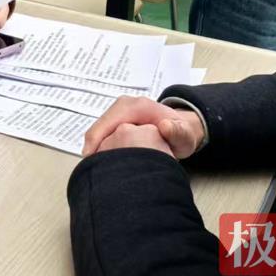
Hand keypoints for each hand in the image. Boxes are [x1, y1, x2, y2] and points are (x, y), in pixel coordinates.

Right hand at [83, 96, 204, 159]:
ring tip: (96, 169)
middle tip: (91, 169)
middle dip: (92, 148)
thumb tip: (165, 126)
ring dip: (95, 149)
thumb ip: (178, 132)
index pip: (108, 122)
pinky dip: (100, 148)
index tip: (91, 159)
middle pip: (98, 127)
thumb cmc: (181, 132)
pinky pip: (102, 134)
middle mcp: (124, 106)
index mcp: (136, 106)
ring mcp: (119, 113)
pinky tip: (103, 162)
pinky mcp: (117, 121)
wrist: (182, 127)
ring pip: (98, 132)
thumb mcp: (184, 135)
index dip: (96, 141)